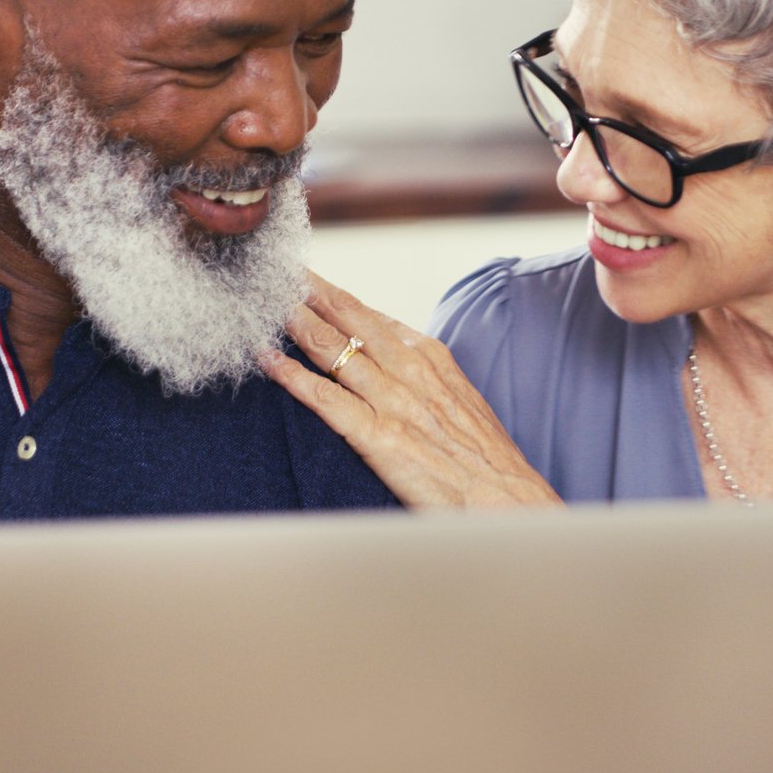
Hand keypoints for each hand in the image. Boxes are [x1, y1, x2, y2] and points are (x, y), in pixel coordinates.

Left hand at [260, 271, 561, 508]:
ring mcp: (393, 402)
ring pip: (332, 350)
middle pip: (347, 319)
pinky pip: (327, 400)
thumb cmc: (485, 459)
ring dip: (294, 323)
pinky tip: (268, 360)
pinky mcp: (380, 437)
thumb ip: (423, 377)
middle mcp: (410, 369)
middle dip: (307, 292)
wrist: (510, 502)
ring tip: (262, 304)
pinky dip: (293, 377)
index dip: (332, 295)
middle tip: (274, 271)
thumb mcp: (459, 400)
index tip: (303, 278)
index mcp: (429, 356)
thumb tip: (390, 359)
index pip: (369, 315)